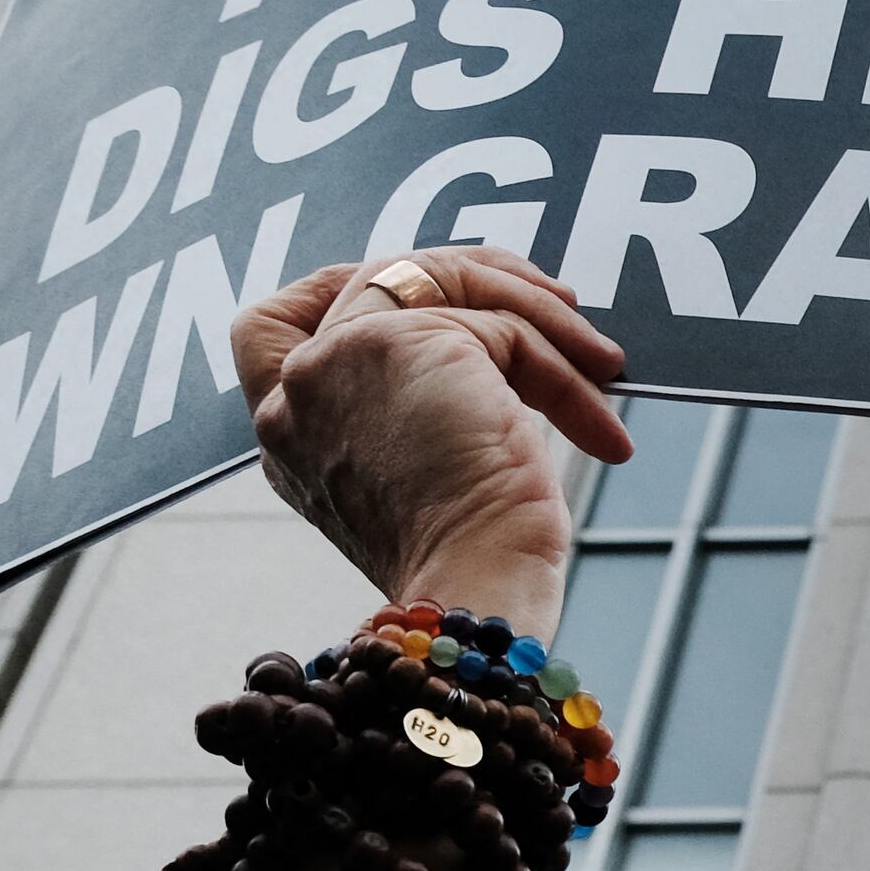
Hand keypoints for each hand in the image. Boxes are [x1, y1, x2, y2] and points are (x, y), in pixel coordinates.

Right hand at [233, 249, 634, 627]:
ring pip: (441, 283)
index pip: (267, 329)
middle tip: (558, 306)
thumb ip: (415, 404)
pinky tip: (601, 425)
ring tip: (602, 365)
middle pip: (374, 279)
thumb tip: (500, 344)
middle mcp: (292, 394)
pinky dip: (564, 365)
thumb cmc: (467, 564)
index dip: (350, 288)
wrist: (473, 591)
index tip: (450, 291)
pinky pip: (500, 322)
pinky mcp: (398, 344)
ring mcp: (335, 360)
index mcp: (286, 435)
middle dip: (476, 279)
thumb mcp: (420, 472)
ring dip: (540, 315)